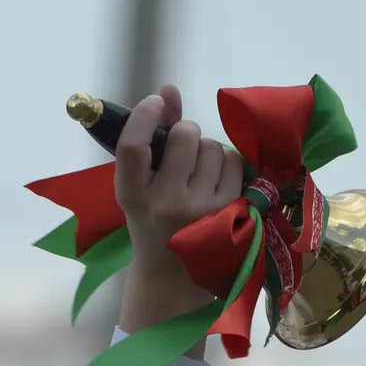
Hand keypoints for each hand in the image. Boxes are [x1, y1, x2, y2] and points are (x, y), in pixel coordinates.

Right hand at [114, 84, 246, 256]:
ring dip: (206, 150)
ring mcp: (201, 210)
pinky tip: (216, 182)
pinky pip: (233, 163)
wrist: (173, 276)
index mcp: (132, 195)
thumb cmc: (153, 221)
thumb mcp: (142, 186)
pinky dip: (226, 164)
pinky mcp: (230, 212)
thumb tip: (169, 89)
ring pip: (212, 146)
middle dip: (185, 132)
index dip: (145, 115)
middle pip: (183, 135)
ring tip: (198, 172)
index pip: (133, 146)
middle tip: (182, 150)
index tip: (154, 102)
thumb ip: (153, 136)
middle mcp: (165, 203)